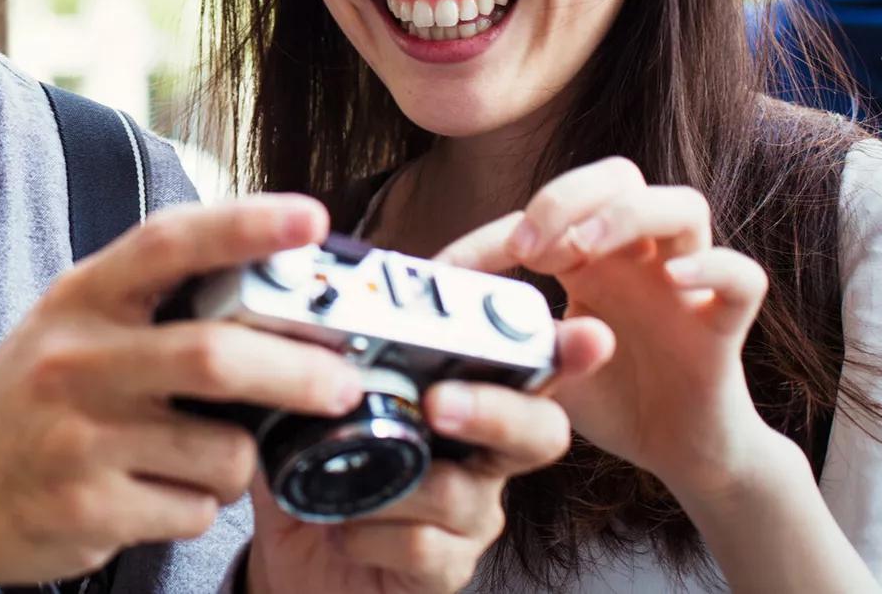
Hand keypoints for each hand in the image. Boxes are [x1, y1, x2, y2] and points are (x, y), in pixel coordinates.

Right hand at [0, 195, 372, 593]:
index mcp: (81, 300)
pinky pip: (193, 511)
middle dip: (297, 373)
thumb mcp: (71, 327)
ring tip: (211, 457)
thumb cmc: (31, 402)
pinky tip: (160, 494)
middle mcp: (77, 362)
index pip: (169, 244)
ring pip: (219, 451)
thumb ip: (152, 303)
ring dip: (240, 462)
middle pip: (213, 356)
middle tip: (343, 386)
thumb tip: (271, 282)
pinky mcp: (89, 509)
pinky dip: (202, 506)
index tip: (310, 219)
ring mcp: (80, 439)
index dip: (245, 225)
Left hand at [247, 321, 612, 593]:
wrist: (291, 562)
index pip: (524, 366)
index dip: (566, 352)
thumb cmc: (311, 472)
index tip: (590, 335)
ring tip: (344, 482)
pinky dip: (371, 534)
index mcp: (458, 399)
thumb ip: (317, 362)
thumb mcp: (306, 407)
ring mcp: (470, 516)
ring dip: (394, 486)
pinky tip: (342, 529)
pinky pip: (425, 547)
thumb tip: (297, 312)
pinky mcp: (446, 570)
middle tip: (440, 403)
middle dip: (496, 410)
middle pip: (538, 431)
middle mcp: (481, 456)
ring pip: (460, 492)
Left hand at [437, 157, 778, 502]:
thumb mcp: (541, 363)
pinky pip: (743, 276)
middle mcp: (639, 257)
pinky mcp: (724, 324)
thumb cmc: (611, 395)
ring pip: (684, 204)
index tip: (454, 271)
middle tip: (530, 249)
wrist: (677, 452)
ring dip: (628, 214)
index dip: (499, 229)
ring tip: (584, 249)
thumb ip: (506, 337)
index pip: (552, 206)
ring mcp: (686, 285)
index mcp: (590, 258)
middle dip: (568, 195)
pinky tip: (676, 277)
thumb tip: (450, 317)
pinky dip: (714, 265)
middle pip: (620, 176)